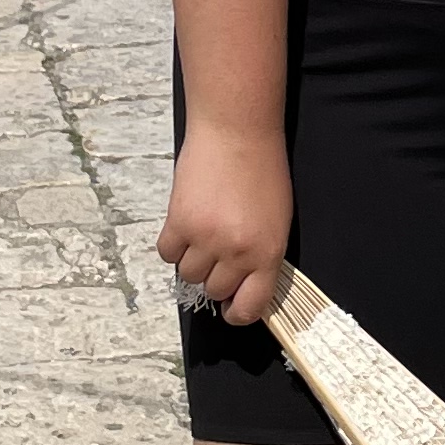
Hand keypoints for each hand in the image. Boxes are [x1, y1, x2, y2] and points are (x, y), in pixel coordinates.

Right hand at [156, 128, 292, 319]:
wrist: (237, 132)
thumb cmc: (263, 170)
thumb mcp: (277, 220)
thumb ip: (262, 254)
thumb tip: (244, 283)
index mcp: (268, 253)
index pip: (250, 307)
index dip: (238, 313)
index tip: (231, 308)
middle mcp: (237, 252)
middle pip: (214, 290)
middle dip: (216, 277)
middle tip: (218, 255)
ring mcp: (205, 239)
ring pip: (189, 275)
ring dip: (194, 260)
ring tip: (203, 234)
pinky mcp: (178, 222)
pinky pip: (167, 254)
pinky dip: (174, 245)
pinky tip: (185, 227)